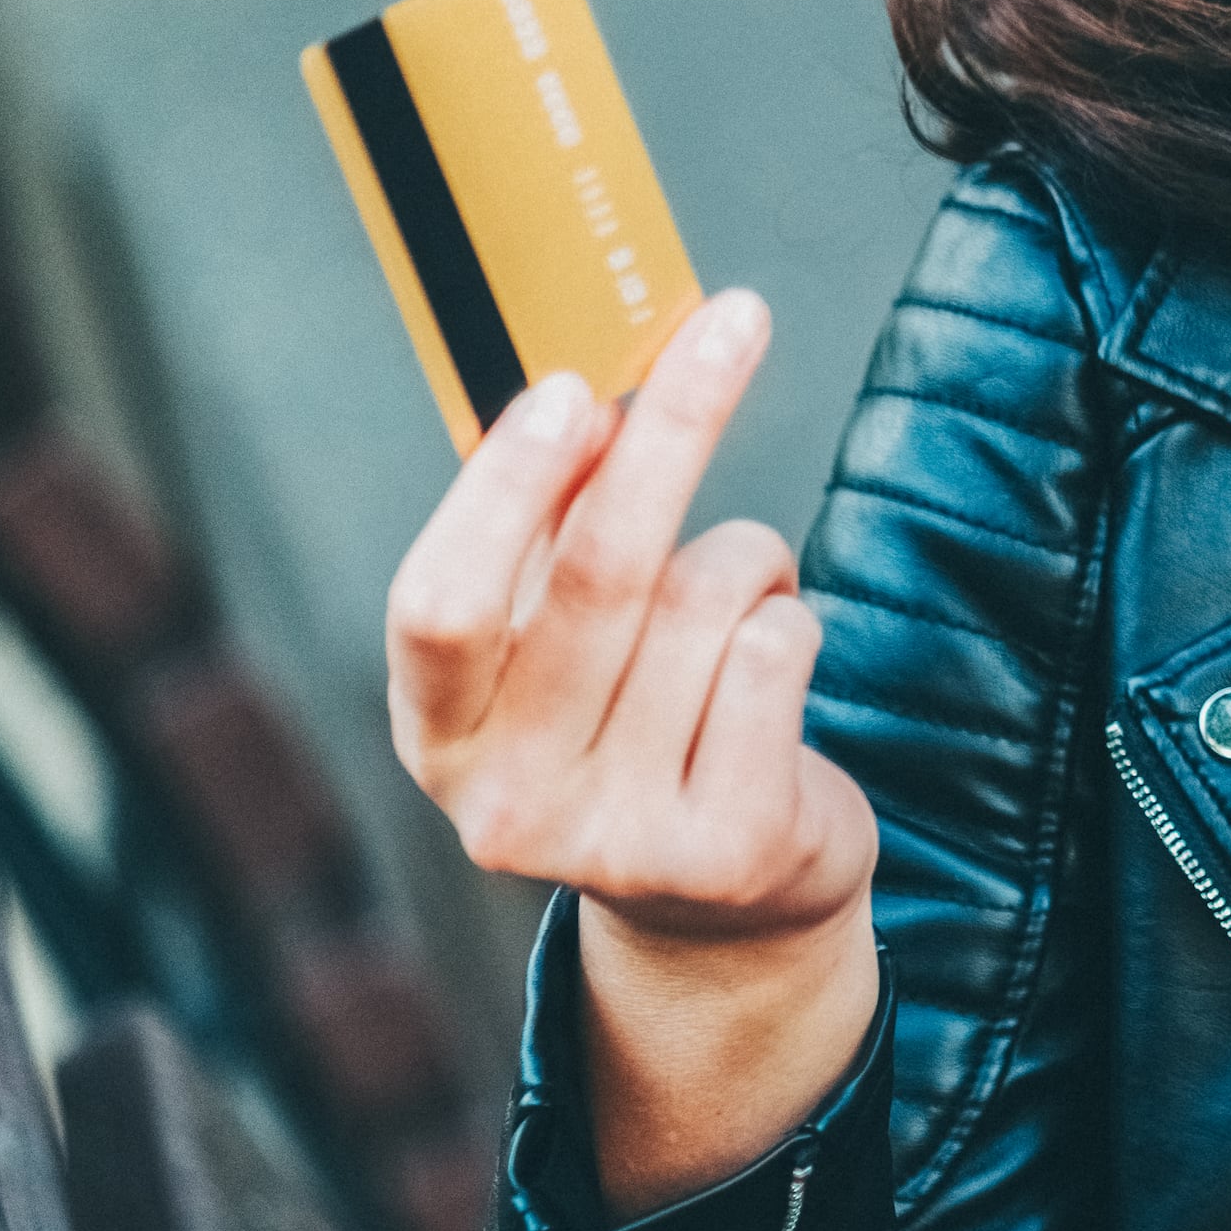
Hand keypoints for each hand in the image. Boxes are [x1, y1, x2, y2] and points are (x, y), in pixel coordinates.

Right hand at [383, 289, 878, 1209]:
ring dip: (749, 560)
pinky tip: (775, 662)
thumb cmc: (638, 726)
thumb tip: (586, 396)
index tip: (573, 387)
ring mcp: (617, 840)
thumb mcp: (565, 646)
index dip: (504, 490)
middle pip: (598, 573)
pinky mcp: (728, 848)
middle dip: (675, 426)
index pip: (438, 604)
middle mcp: (508, 802)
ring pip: (709, 601)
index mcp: (440, 738)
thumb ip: (552, 536)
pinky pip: (778, 654)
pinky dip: (792, 619)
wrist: (726, 906)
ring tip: (740, 603)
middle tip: (734, 323)